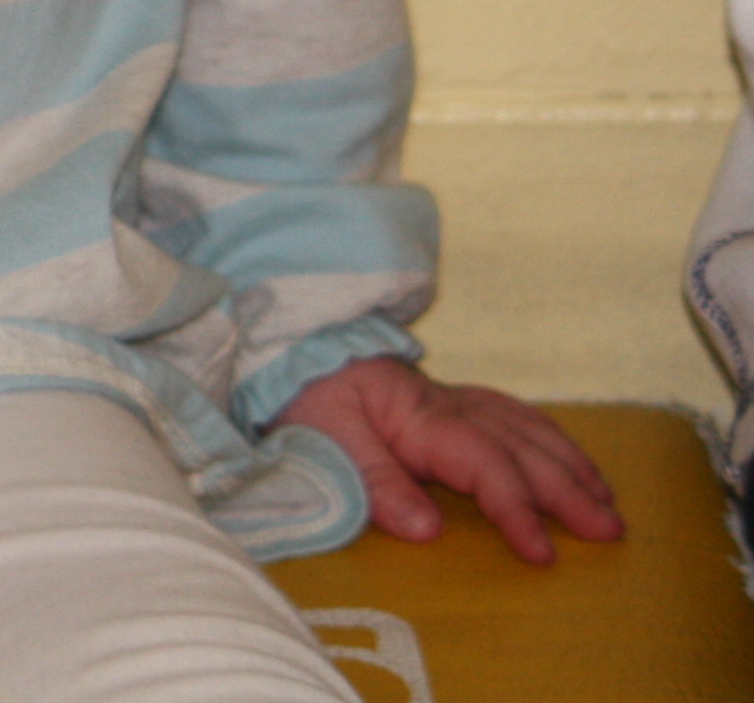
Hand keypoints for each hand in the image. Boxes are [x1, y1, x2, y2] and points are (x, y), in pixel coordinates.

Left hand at [278, 356, 623, 562]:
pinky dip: (549, 438)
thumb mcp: (325, 438)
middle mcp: (449, 404)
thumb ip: (375, 481)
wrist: (290, 345)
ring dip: (570, 464)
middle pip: (523, 449)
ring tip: (606, 501)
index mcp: (421, 418)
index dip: (517, 511)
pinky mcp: (449, 397)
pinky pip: (514, 414)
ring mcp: (453, 397)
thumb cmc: (305, 394)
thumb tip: (426, 529)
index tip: (542, 553)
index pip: (486, 467)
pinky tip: (567, 458)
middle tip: (609, 532)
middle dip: (569, 492)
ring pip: (527, 428)